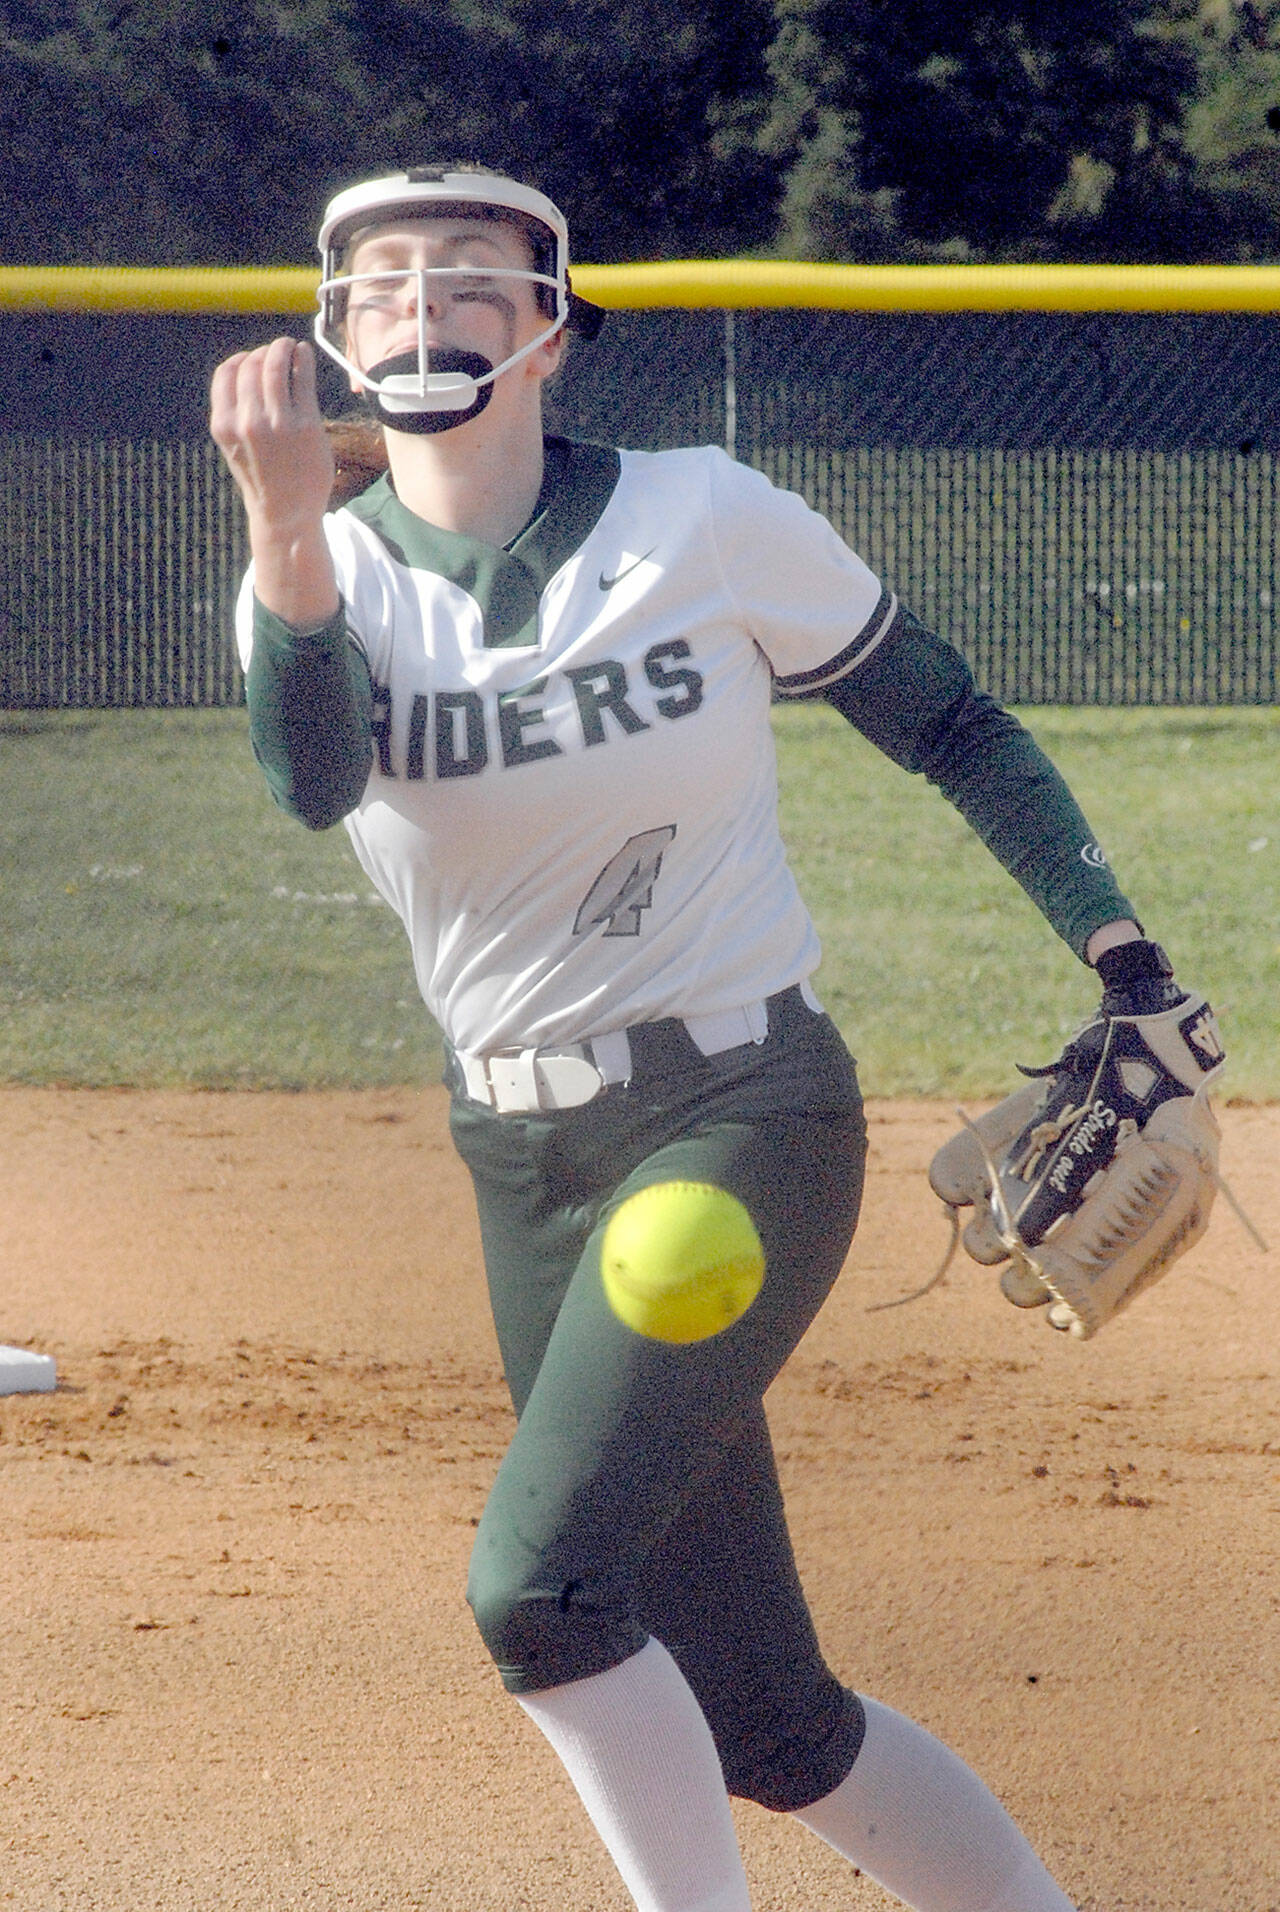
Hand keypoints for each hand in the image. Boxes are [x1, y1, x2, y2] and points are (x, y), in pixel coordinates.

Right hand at [210, 338, 340, 627]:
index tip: (254, 357)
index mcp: (224, 425)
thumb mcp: (234, 446)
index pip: (226, 373)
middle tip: (279, 348)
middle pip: (251, 365)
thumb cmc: (262, 478)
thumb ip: (234, 411)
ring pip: (276, 366)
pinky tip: (305, 354)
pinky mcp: (307, 425)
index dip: (241, 359)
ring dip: (284, 348)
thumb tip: (248, 367)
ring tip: (292, 346)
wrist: (286, 514)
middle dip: (265, 351)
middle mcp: (247, 422)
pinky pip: (303, 379)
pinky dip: (303, 359)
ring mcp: (278, 423)